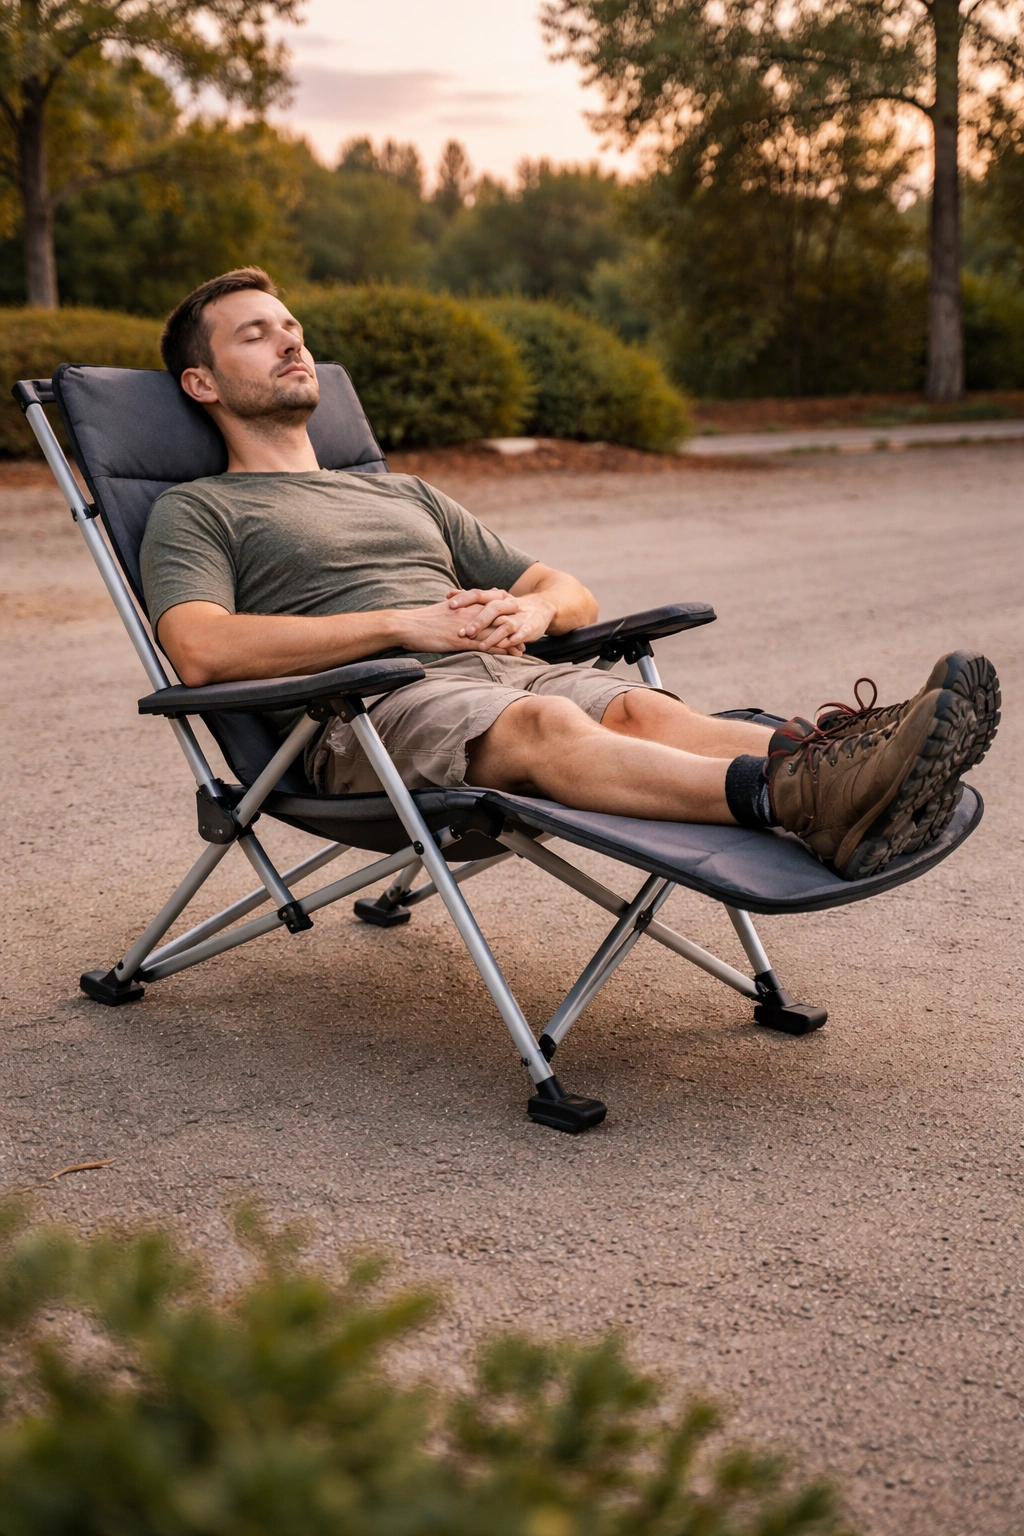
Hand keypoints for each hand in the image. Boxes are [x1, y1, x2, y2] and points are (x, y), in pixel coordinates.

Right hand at [391, 598, 525, 655]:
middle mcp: (469, 613)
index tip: (516, 620)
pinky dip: (499, 650)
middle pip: (499, 619)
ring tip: (522, 648)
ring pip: (495, 633)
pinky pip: (484, 645)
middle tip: (526, 635)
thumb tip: (463, 610)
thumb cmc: (421, 619)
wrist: (406, 625)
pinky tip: (508, 656)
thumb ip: (457, 608)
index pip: (492, 607)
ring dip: (511, 641)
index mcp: (465, 604)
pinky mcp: (460, 641)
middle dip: (514, 627)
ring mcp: (466, 627)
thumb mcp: (442, 609)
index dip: (506, 614)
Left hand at [446, 587, 555, 651]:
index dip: (465, 599)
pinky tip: (505, 646)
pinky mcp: (531, 627)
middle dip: (479, 621)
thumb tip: (449, 593)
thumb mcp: (493, 599)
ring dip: (494, 636)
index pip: (479, 594)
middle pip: (493, 609)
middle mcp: (509, 604)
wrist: (542, 607)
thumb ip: (472, 598)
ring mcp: (521, 616)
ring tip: (481, 647)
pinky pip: (522, 634)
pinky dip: (514, 640)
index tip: (450, 605)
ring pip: (507, 624)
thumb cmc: (510, 607)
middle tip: (465, 632)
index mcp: (498, 596)